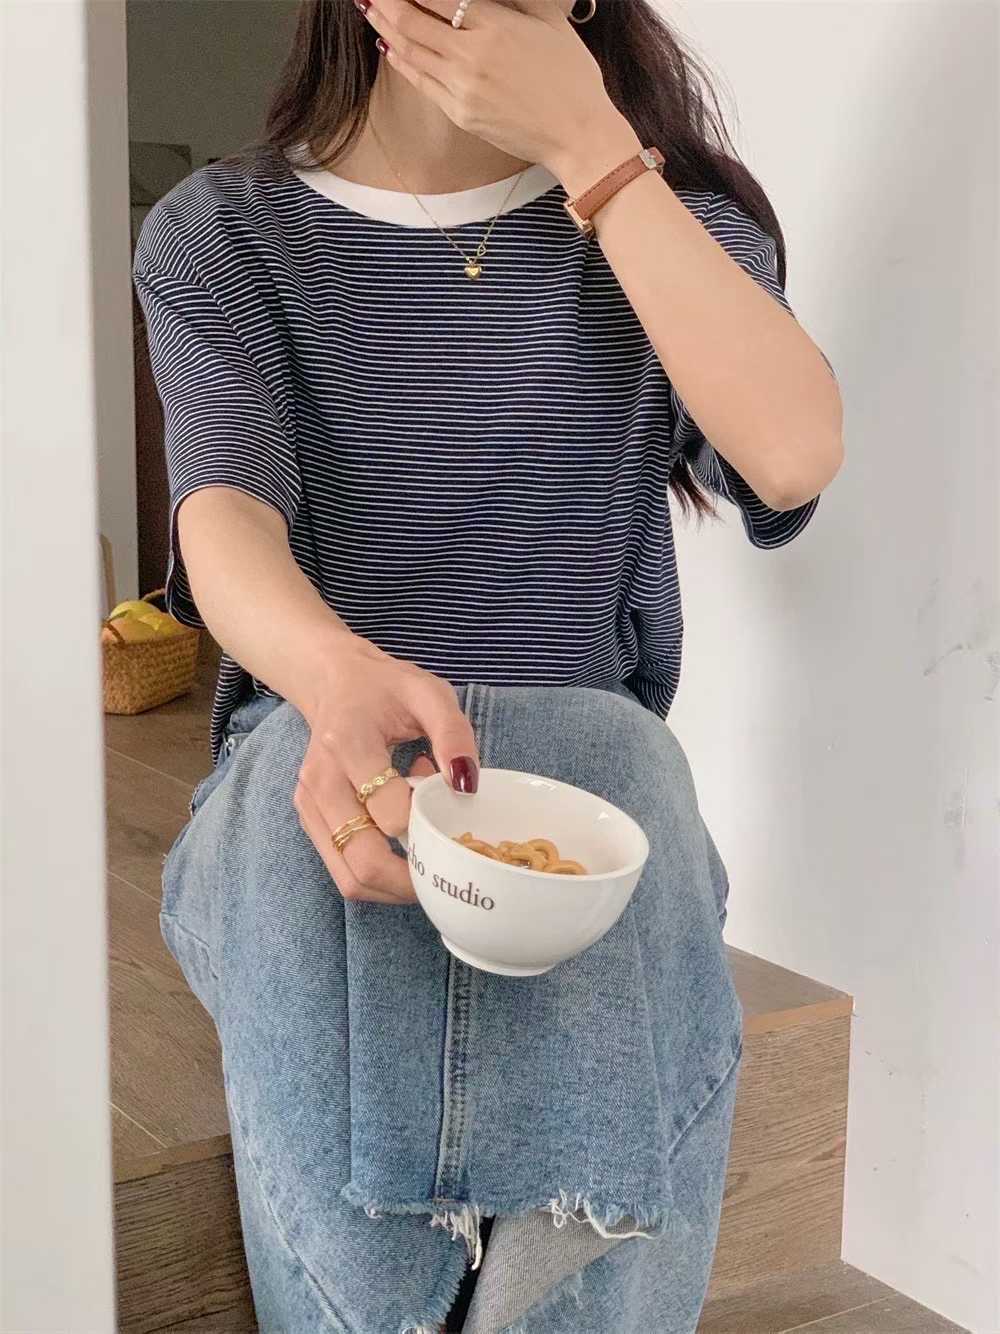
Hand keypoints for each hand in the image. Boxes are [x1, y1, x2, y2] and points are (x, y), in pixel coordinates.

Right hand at [293, 634, 479, 904]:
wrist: (334, 681)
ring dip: (394, 883)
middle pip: (363, 859)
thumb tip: (466, 785)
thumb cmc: (388, 688)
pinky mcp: (309, 819)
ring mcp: (309, 804)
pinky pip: (342, 869)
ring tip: (425, 856)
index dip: (428, 824)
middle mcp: (321, 780)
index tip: (452, 811)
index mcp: (348, 743)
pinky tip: (400, 842)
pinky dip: (377, 871)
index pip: (389, 811)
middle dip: (413, 877)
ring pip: (349, 877)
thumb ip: (453, 733)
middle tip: (449, 869)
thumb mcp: (430, 693)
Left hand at [357, 0, 630, 177]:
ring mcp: (462, 88)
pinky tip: (390, 46)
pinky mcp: (460, 114)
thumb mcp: (549, 19)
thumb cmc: (571, 75)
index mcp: (494, 25)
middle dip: (386, 2)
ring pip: (410, 51)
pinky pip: (421, 81)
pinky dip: (402, 61)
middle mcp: (471, 55)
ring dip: (384, 27)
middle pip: (411, 21)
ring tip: (368, 9)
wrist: (578, 134)